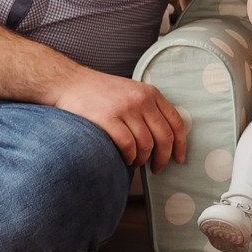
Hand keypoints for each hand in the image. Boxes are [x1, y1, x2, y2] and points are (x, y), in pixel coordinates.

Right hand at [48, 69, 189, 170]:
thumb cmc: (101, 93)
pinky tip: (125, 159)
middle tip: (157, 169)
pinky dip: (129, 157)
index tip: (179, 159)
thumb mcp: (132, 92)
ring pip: (146, 145)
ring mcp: (125, 109)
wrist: (71, 82)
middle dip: (163, 158)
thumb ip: (148, 109)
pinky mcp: (108, 119)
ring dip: (142, 159)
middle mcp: (141, 100)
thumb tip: (165, 141)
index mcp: (151, 93)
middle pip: (164, 137)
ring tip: (134, 162)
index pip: (176, 122)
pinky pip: (128, 146)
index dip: (181, 144)